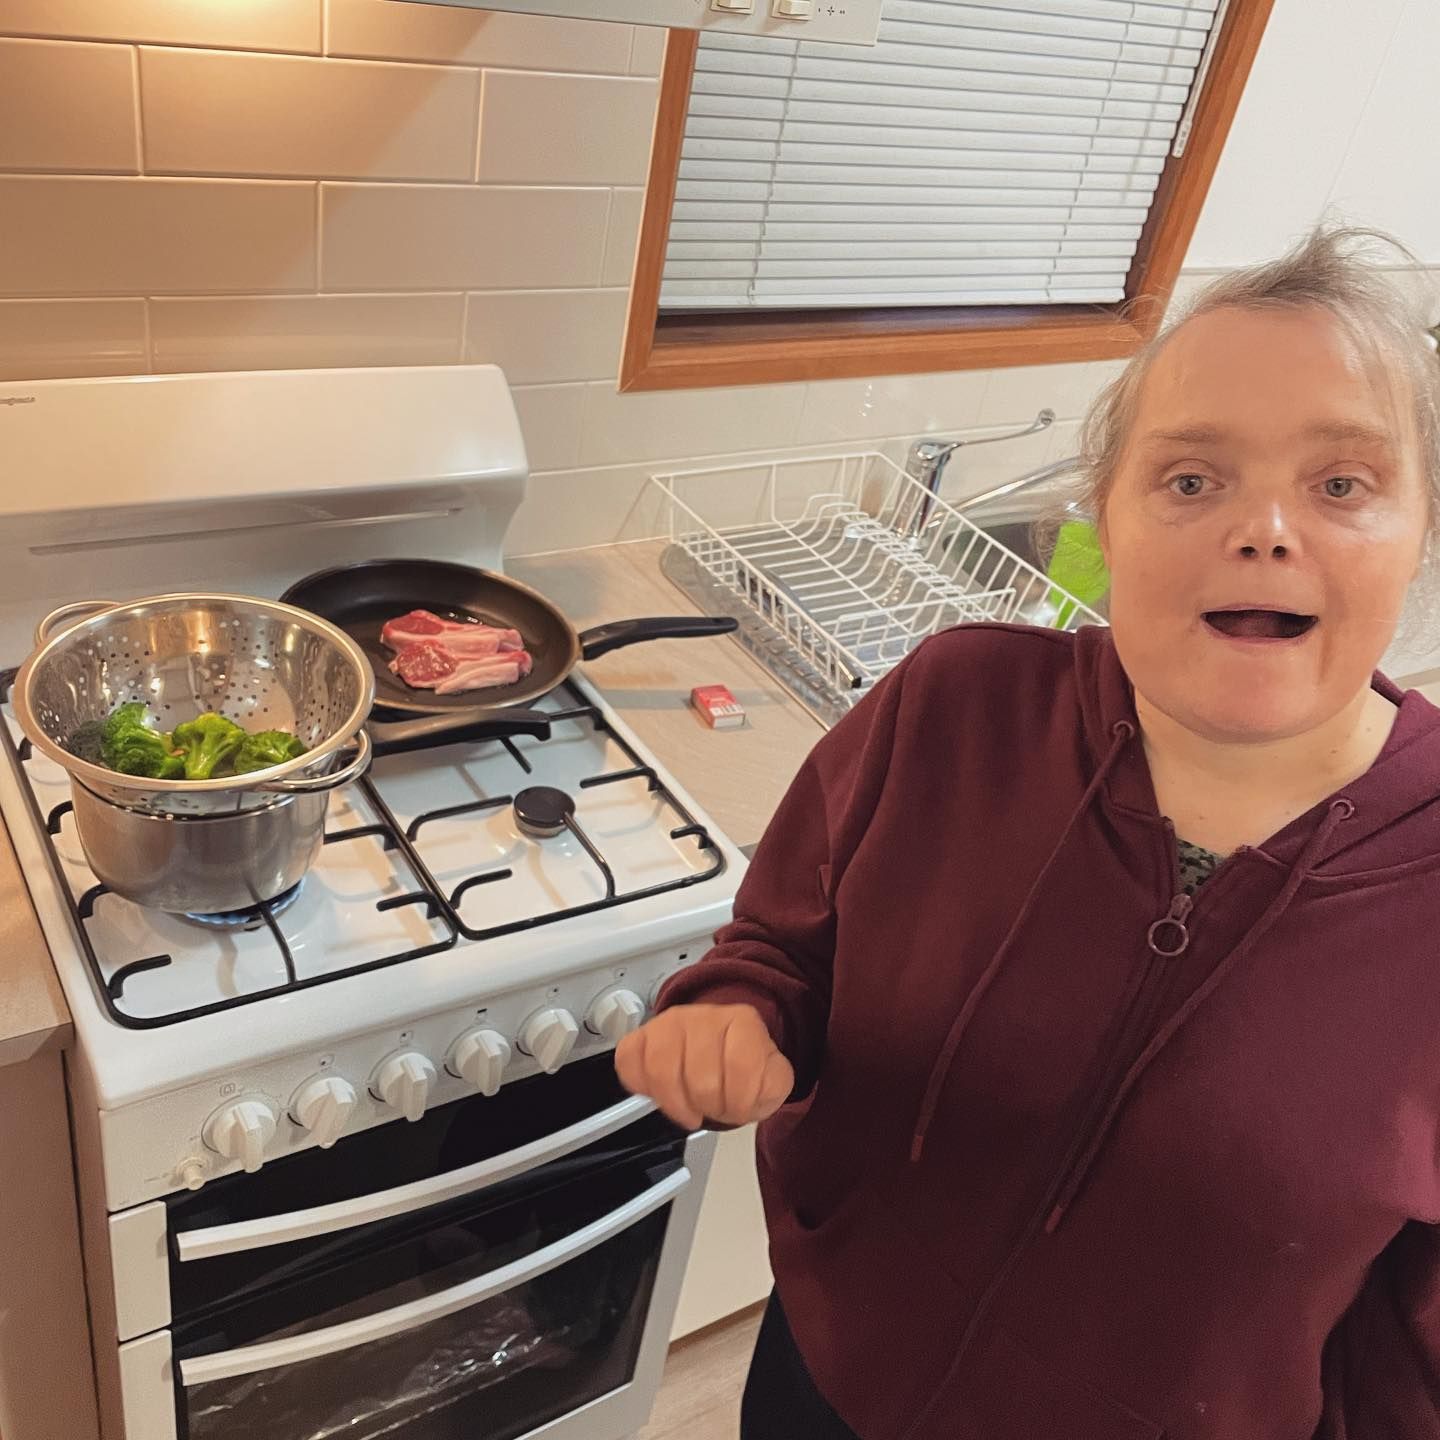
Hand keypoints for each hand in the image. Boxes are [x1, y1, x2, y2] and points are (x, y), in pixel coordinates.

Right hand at [614, 1003, 794, 1130]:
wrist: (721, 1045)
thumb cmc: (743, 1067)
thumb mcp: (772, 1079)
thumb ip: (772, 1086)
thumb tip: (757, 1091)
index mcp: (742, 1022)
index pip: (741, 1067)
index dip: (740, 1102)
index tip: (740, 1109)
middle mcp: (704, 1016)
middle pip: (700, 1078)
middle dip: (710, 1106)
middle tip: (715, 1108)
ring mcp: (668, 1023)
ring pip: (661, 1070)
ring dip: (678, 1104)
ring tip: (689, 1109)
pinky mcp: (641, 1035)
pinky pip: (629, 1061)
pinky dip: (642, 1087)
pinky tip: (660, 1094)